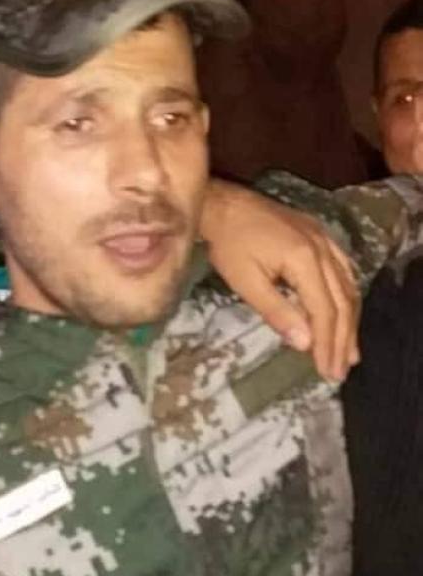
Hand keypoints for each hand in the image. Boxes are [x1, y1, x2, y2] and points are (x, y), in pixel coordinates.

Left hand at [201, 181, 359, 381]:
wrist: (224, 204)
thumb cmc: (229, 244)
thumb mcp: (246, 282)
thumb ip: (277, 312)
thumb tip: (305, 344)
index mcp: (305, 260)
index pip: (324, 310)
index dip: (327, 343)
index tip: (327, 371)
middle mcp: (323, 248)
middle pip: (343, 301)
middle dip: (342, 340)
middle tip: (340, 371)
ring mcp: (325, 239)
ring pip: (348, 286)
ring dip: (350, 321)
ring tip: (350, 352)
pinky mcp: (320, 235)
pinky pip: (345, 269)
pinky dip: (348, 296)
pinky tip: (348, 312)